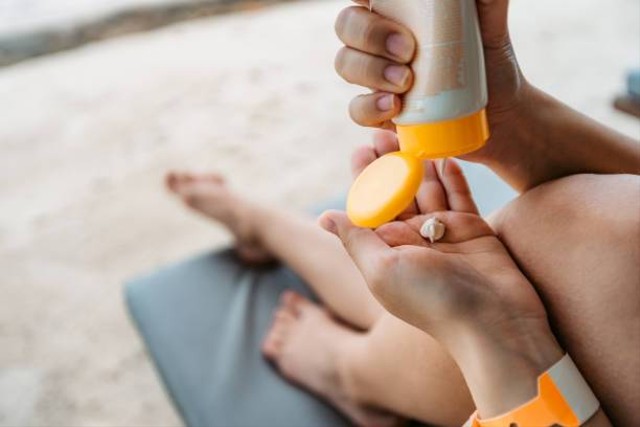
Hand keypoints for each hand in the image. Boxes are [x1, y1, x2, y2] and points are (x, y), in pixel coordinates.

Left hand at [322, 136, 563, 415]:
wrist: (495, 322)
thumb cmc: (432, 300)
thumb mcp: (382, 269)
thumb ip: (355, 239)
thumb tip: (324, 216)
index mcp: (385, 251)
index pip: (370, 207)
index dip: (364, 178)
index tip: (361, 148)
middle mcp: (412, 242)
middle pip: (397, 193)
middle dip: (390, 163)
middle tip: (386, 131)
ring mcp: (444, 235)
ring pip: (427, 191)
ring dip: (419, 163)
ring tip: (413, 133)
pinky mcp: (473, 231)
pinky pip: (460, 198)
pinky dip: (452, 178)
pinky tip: (446, 155)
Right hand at [335, 0, 530, 160]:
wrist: (501, 115)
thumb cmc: (490, 62)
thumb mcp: (492, 25)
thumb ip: (486, 0)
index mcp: (400, 11)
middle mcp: (380, 40)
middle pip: (347, 25)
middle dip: (369, 35)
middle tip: (408, 50)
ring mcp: (376, 76)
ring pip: (345, 64)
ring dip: (370, 70)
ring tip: (406, 82)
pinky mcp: (379, 111)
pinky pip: (357, 109)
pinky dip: (370, 107)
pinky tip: (394, 107)